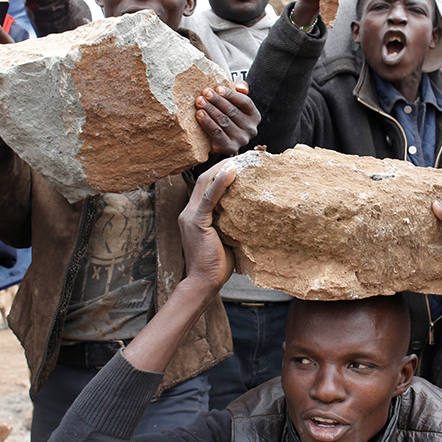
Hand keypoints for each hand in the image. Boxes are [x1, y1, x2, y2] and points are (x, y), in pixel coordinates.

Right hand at [178, 159, 236, 291]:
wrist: (203, 283)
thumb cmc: (217, 265)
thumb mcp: (225, 238)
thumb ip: (231, 224)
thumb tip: (253, 215)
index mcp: (194, 215)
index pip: (206, 186)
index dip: (220, 173)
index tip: (239, 165)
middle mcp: (188, 212)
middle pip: (204, 179)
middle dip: (222, 166)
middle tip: (244, 158)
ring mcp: (190, 216)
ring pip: (205, 183)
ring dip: (222, 169)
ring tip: (241, 160)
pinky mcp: (197, 222)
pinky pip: (209, 197)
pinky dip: (220, 182)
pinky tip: (232, 172)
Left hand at [195, 81, 259, 155]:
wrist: (219, 141)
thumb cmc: (228, 117)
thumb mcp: (237, 103)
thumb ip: (241, 90)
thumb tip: (240, 87)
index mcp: (255, 116)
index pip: (245, 102)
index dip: (231, 94)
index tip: (217, 88)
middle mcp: (251, 129)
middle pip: (232, 111)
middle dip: (216, 100)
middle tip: (205, 93)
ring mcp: (241, 140)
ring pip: (223, 121)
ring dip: (210, 110)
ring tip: (200, 101)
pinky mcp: (229, 148)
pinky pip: (216, 133)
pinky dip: (207, 122)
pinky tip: (199, 114)